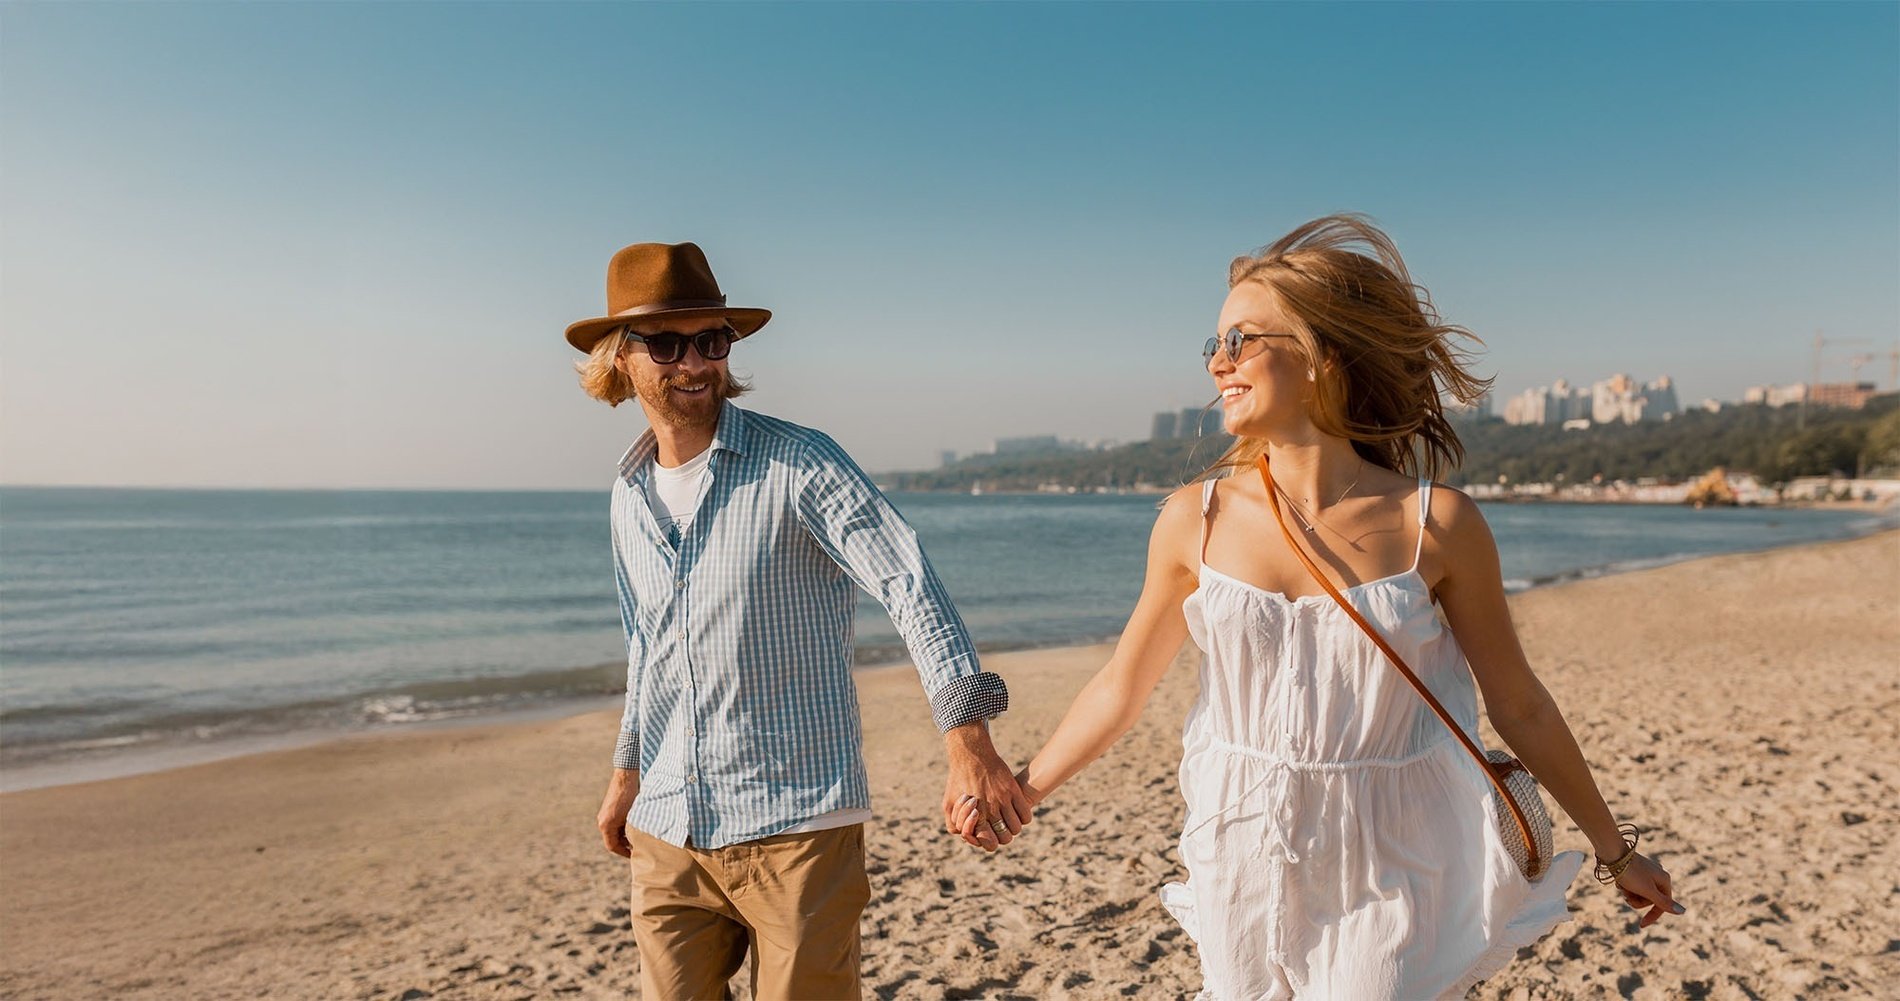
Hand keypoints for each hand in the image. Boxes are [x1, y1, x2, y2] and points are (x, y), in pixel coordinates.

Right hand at [595, 768, 639, 857]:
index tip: (634, 855)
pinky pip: (614, 824)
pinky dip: (623, 828)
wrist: (626, 776)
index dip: (623, 852)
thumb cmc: (631, 796)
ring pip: (614, 832)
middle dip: (624, 845)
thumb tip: (638, 844)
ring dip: (624, 836)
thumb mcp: (632, 817)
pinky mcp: (608, 809)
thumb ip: (632, 832)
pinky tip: (634, 827)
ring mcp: (604, 815)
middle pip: (612, 840)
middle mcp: (602, 821)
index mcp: (606, 825)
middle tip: (638, 849)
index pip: (612, 846)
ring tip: (638, 839)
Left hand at [941, 722, 1030, 851]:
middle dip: (1002, 836)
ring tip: (1007, 819)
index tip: (987, 833)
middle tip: (998, 826)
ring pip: (1016, 828)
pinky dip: (1023, 817)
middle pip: (1006, 839)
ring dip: (1012, 827)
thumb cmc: (958, 780)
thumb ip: (953, 825)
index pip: (989, 843)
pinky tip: (1015, 811)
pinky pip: (1026, 815)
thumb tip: (965, 837)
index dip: (989, 842)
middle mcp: (991, 810)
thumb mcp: (948, 804)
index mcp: (975, 816)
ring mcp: (1003, 800)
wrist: (971, 755)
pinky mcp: (1013, 790)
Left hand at [1614, 853, 1684, 927]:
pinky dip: (1625, 886)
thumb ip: (1663, 902)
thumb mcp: (1647, 890)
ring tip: (1621, 886)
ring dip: (1629, 893)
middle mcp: (1658, 875)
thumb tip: (1682, 911)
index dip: (1652, 916)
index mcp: (1665, 880)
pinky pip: (1632, 885)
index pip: (1663, 905)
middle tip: (1627, 894)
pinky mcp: (1635, 870)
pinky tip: (1618, 881)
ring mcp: (1646, 872)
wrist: (1612, 853)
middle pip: (1650, 899)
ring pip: (1640, 893)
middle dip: (1637, 900)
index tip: (1641, 925)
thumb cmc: (1631, 873)